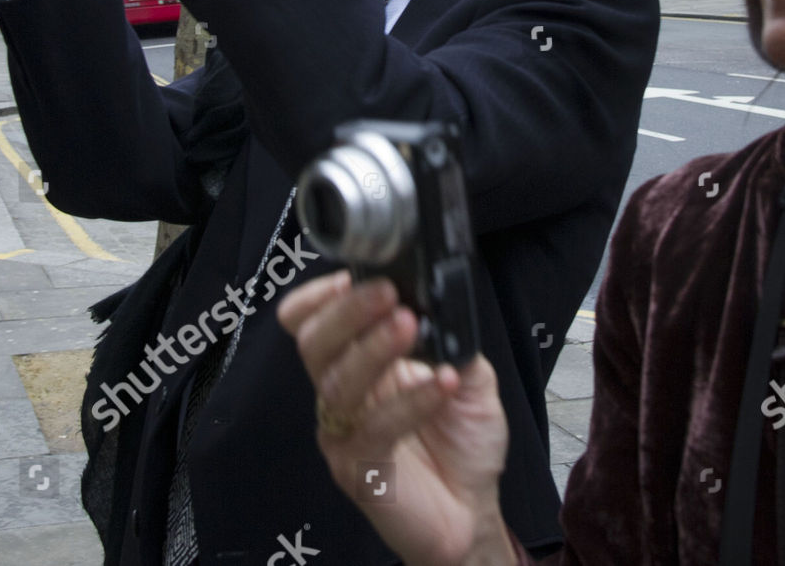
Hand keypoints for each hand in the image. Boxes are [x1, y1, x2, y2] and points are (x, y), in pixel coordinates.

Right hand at [278, 272, 516, 565]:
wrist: (474, 509)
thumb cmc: (463, 442)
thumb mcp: (469, 375)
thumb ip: (452, 339)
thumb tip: (447, 303)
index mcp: (361, 364)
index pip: (311, 323)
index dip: (317, 297)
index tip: (350, 275)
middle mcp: (344, 395)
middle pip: (314, 344)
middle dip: (347, 312)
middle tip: (387, 295)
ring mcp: (346, 434)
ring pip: (336, 383)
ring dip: (374, 347)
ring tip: (409, 327)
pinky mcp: (359, 470)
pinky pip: (374, 429)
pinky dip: (409, 401)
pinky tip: (442, 384)